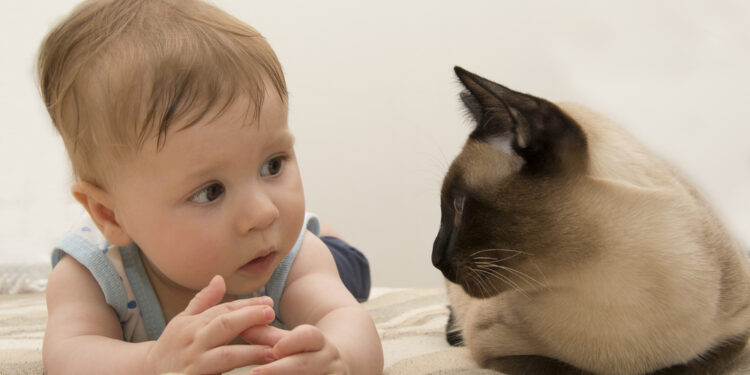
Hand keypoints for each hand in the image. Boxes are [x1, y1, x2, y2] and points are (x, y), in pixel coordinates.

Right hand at [143, 275, 276, 373]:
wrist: (147, 373)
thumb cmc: (172, 345)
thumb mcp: (183, 321)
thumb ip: (203, 301)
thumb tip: (219, 278)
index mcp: (193, 324)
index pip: (224, 310)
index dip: (248, 305)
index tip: (269, 302)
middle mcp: (193, 342)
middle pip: (224, 325)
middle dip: (249, 318)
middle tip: (271, 313)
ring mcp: (194, 364)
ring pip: (225, 356)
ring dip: (251, 352)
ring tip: (273, 351)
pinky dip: (236, 373)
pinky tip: (255, 373)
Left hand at [243, 324, 348, 374]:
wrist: (335, 368)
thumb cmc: (303, 355)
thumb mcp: (289, 343)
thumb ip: (265, 336)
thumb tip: (241, 326)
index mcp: (320, 342)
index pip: (308, 336)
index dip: (290, 343)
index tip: (274, 351)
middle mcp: (330, 360)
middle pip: (304, 364)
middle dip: (278, 370)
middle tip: (254, 374)